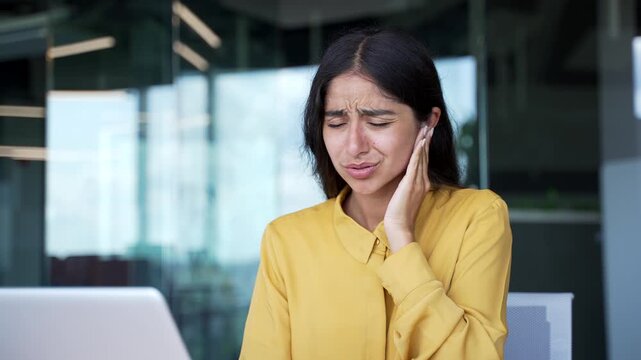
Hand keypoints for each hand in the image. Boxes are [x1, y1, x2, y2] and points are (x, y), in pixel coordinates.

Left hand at [384, 125, 432, 252]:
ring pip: (423, 156)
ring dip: (424, 140)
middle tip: (429, 121)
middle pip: (425, 154)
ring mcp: (418, 182)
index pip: (423, 159)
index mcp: (421, 183)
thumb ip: (405, 186)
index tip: (426, 130)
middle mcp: (422, 181)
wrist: (399, 228)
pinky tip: (420, 142)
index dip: (425, 144)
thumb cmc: (399, 216)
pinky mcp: (411, 184)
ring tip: (427, 126)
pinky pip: (416, 164)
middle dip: (427, 137)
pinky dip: (419, 152)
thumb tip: (402, 179)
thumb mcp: (404, 197)